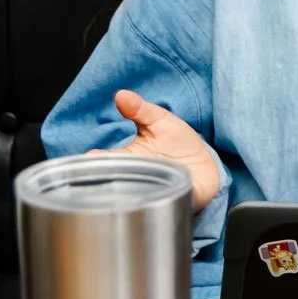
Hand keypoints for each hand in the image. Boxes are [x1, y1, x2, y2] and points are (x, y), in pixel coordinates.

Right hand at [87, 89, 221, 210]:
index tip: (92, 157)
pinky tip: (160, 196)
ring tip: (136, 185)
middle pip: (113, 183)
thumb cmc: (177, 142)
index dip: (94, 161)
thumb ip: (141, 110)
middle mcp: (133, 180)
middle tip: (112, 175)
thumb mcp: (160, 121)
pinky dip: (161, 200)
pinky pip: (162, 204)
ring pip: (133, 198)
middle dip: (109, 181)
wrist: (206, 165)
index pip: (102, 162)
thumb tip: (121, 94)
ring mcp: (151, 193)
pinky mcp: (173, 201)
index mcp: (125, 161)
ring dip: (133, 192)